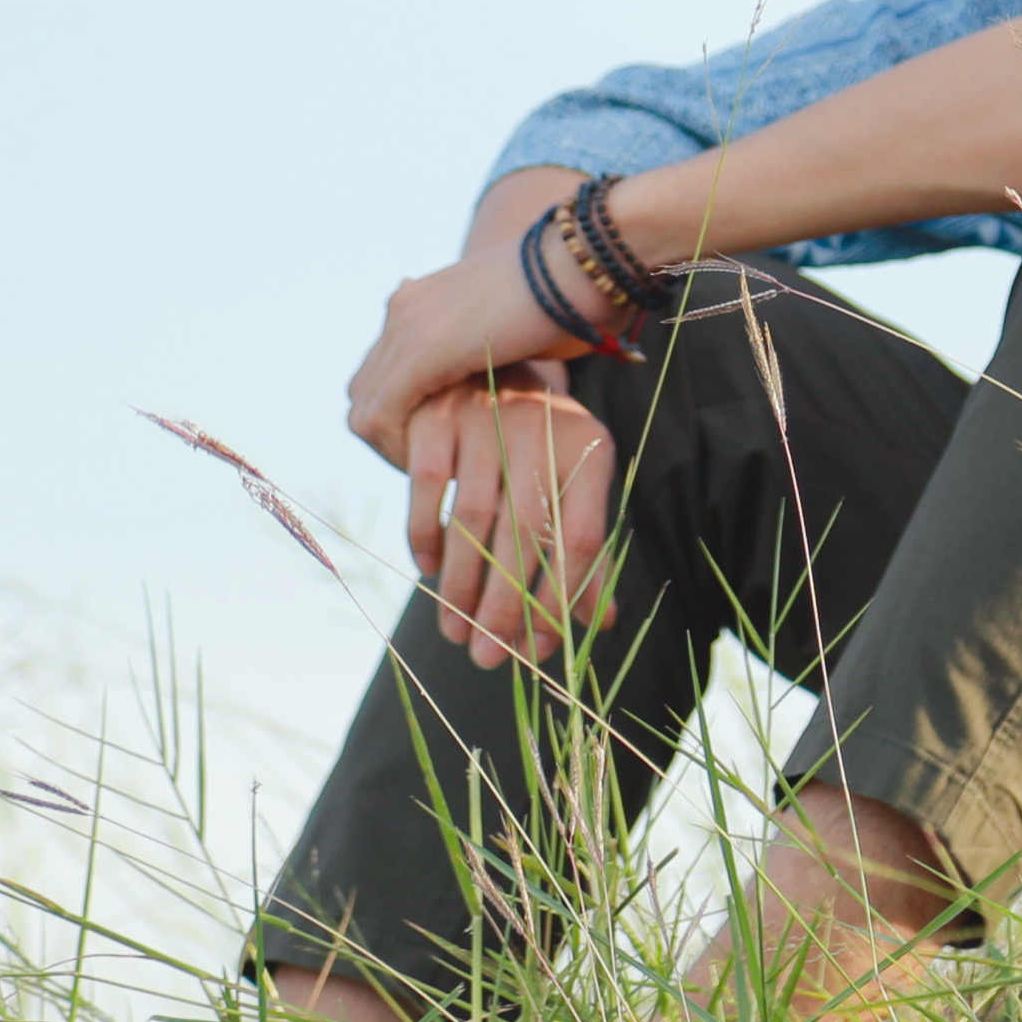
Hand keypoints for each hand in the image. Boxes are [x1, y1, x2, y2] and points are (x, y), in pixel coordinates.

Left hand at [342, 173, 599, 459]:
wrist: (586, 263)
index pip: (381, 371)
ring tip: (434, 476)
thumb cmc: (574, 299)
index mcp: (424, 298)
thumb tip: (497, 374)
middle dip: (389, 437)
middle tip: (429, 471)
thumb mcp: (516, 326)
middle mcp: (405, 308)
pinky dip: (399, 449)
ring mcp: (408, 327)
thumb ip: (486, 347)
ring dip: (393, 449)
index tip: (435, 450)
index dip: (400, 416)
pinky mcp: (421, 352)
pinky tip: (434, 470)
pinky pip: (381, 416)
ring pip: (364, 408)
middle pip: (363, 391)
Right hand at [408, 378, 619, 669]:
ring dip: (461, 584)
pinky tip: (429, 572)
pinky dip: (425, 535)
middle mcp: (541, 427)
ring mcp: (486, 417)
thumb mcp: (572, 483)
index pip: (581, 536)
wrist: (487, 363)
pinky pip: (427, 487)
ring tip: (455, 632)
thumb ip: (584, 550)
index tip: (538, 648)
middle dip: (505, 605)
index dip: (561, 598)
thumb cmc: (538, 444)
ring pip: (473, 517)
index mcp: (588, 447)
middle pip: (525, 533)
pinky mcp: (437, 416)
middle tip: (489, 658)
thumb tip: (595, 626)